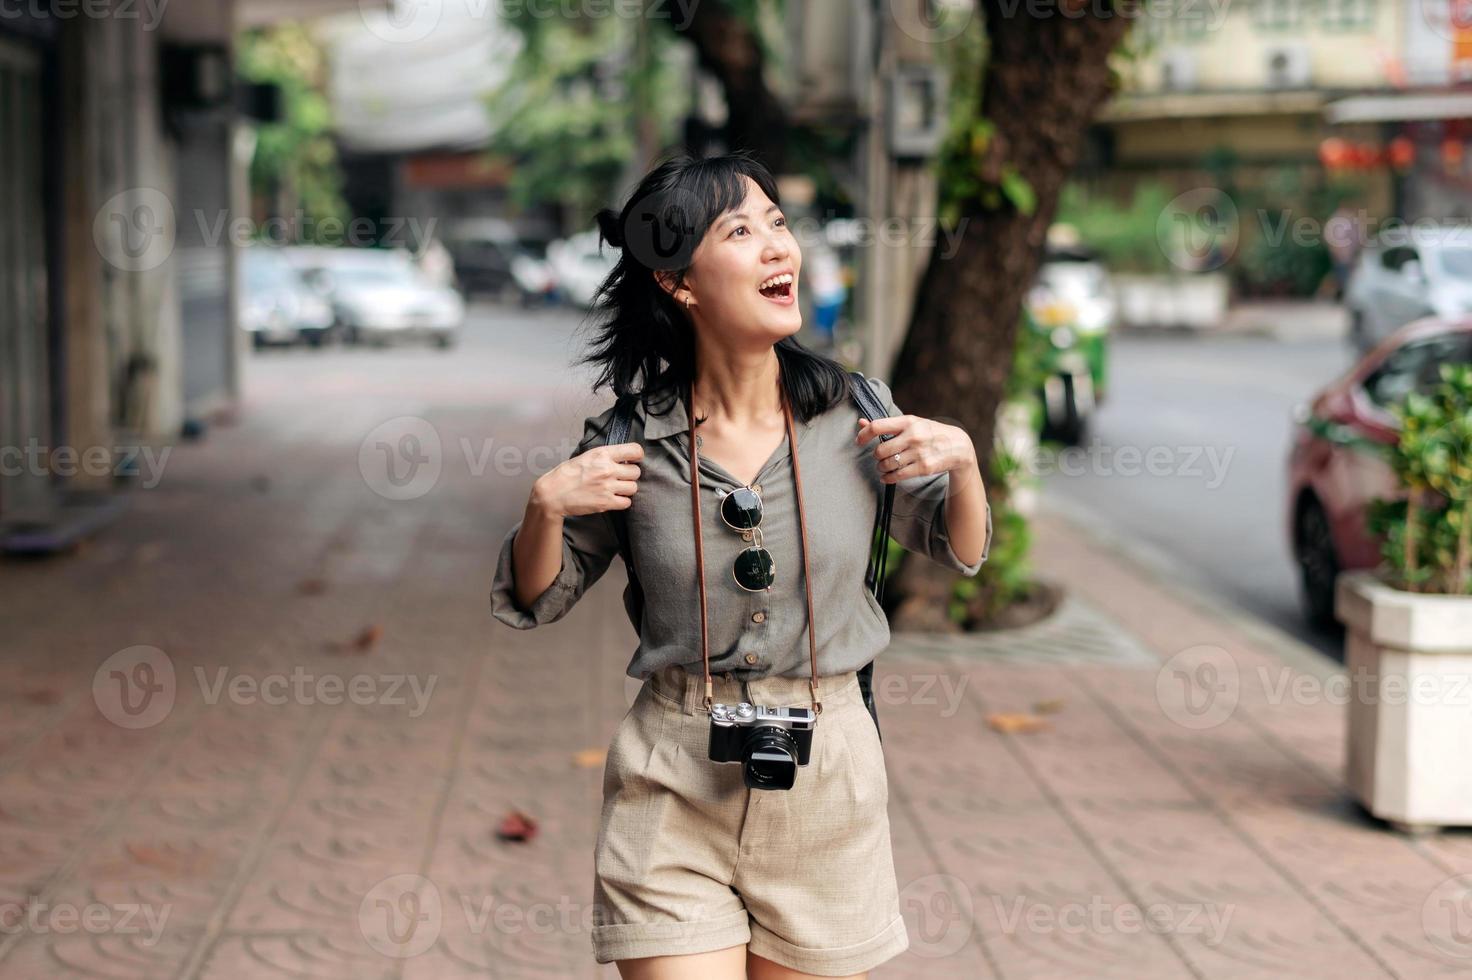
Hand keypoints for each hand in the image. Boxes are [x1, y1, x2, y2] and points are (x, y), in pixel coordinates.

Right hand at [532, 442, 643, 516]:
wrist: (553, 494)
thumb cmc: (566, 475)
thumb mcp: (585, 457)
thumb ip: (605, 456)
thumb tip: (622, 458)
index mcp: (602, 454)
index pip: (635, 451)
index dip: (637, 456)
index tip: (633, 460)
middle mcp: (607, 469)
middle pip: (636, 472)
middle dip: (629, 475)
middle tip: (620, 477)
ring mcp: (607, 487)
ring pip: (633, 487)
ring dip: (626, 489)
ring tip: (615, 489)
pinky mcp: (606, 503)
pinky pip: (627, 502)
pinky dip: (622, 502)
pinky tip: (613, 499)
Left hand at [856, 415, 974, 483]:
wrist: (958, 445)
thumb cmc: (929, 433)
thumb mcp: (911, 423)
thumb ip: (886, 425)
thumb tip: (860, 422)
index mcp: (908, 421)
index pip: (878, 426)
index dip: (864, 434)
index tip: (859, 441)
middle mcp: (913, 436)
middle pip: (880, 450)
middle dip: (876, 456)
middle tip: (880, 456)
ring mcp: (919, 452)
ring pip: (887, 464)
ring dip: (882, 468)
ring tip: (885, 466)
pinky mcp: (923, 468)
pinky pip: (897, 476)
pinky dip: (888, 478)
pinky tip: (887, 476)